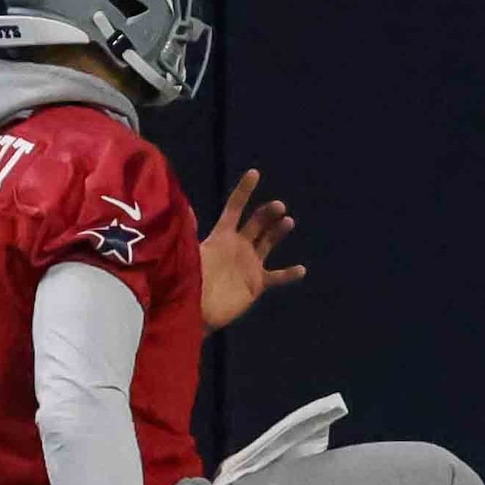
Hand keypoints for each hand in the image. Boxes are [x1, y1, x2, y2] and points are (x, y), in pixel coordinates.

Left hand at [200, 168, 307, 330]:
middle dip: (268, 213)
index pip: (234, 208)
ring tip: (287, 222)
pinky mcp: (256, 283)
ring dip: (279, 231)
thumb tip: (182, 208)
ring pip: (269, 242)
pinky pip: (277, 277)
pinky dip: (289, 274)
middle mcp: (238, 246)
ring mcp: (249, 264)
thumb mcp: (188, 254)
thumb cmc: (188, 281)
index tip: (254, 173)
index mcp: (221, 236)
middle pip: (257, 222)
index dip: (243, 191)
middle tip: (278, 207)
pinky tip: (301, 269)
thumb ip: (189, 232)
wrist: (194, 311)